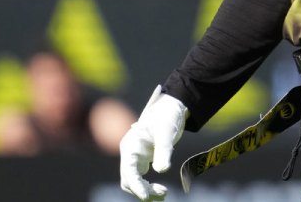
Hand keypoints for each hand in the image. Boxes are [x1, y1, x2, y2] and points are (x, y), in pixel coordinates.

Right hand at [119, 86, 188, 200]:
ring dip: (147, 191)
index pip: (128, 171)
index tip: (145, 196)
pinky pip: (142, 179)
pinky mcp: (143, 160)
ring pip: (135, 182)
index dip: (135, 185)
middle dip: (143, 190)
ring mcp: (135, 158)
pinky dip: (150, 187)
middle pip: (129, 180)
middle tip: (163, 193)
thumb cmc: (167, 116)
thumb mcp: (166, 132)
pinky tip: (162, 191)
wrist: (172, 107)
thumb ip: (163, 150)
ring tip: (164, 194)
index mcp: (130, 146)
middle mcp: (129, 153)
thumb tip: (161, 170)